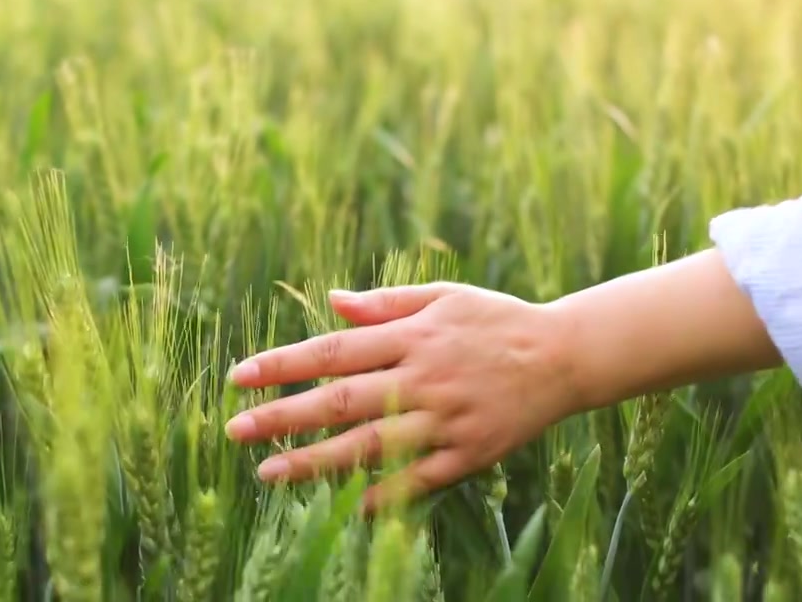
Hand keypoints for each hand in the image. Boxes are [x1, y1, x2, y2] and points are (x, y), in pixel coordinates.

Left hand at [224, 282, 579, 510]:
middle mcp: (423, 378)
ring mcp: (446, 420)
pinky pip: (416, 480)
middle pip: (341, 401)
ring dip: (316, 462)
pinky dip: (379, 495)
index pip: (332, 351)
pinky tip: (342, 506)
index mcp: (412, 336)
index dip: (283, 365)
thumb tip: (331, 303)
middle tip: (235, 431)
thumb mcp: (443, 296)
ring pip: (371, 446)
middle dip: (283, 417)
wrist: (565, 356)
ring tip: (269, 473)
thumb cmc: (494, 321)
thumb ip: (385, 304)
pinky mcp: (470, 454)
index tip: (239, 377)